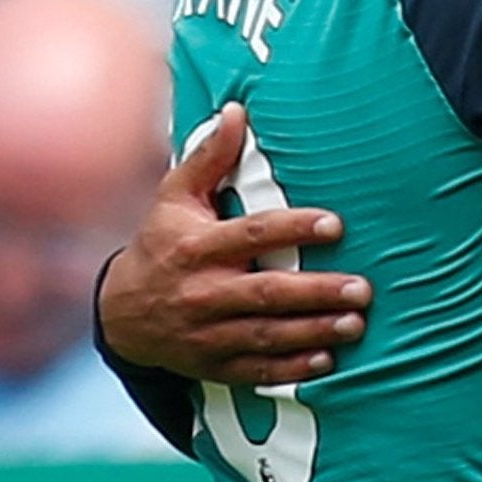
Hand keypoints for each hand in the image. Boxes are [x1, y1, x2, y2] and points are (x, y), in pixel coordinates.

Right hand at [97, 102, 369, 384]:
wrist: (119, 314)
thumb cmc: (159, 244)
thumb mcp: (174, 197)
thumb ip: (209, 157)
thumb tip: (237, 111)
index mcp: (197, 247)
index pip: (252, 235)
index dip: (293, 228)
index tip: (336, 223)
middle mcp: (202, 292)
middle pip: (266, 293)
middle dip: (317, 292)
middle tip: (362, 289)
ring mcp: (207, 333)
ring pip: (266, 335)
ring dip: (313, 332)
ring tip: (355, 324)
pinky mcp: (212, 364)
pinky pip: (255, 370)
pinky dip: (290, 369)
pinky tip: (326, 361)